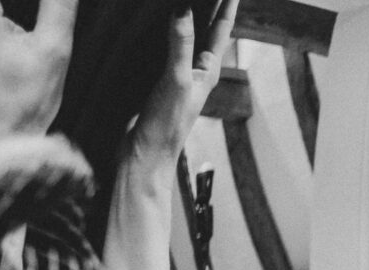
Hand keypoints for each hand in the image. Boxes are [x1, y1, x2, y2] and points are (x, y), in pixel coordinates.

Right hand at [126, 0, 240, 167]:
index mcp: (207, 69)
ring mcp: (174, 72)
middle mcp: (194, 68)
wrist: (142, 156)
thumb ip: (180, 45)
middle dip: (206, 3)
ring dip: (184, 13)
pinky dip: (160, 28)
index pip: (221, 26)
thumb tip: (182, 9)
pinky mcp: (154, 77)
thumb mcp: (175, 81)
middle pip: (204, 26)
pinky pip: (160, 44)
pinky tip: (153, 18)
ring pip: (182, 33)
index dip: (226, 2)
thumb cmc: (165, 126)